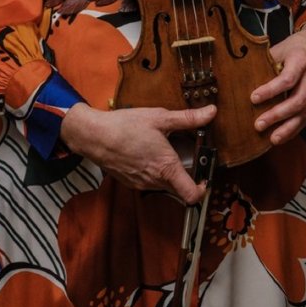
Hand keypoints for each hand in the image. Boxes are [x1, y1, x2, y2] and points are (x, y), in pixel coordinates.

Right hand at [60, 102, 216, 203]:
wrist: (93, 136)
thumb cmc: (125, 126)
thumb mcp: (161, 118)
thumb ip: (189, 118)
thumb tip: (212, 112)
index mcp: (166, 167)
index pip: (191, 195)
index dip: (203, 190)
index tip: (205, 177)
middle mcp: (154, 181)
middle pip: (179, 190)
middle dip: (188, 176)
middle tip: (189, 157)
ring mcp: (141, 184)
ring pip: (165, 186)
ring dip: (171, 174)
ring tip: (168, 152)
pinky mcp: (130, 183)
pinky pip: (150, 183)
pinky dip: (156, 174)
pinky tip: (151, 155)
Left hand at [250, 21, 305, 145]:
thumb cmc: (298, 47)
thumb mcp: (282, 47)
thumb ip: (267, 61)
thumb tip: (243, 74)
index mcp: (301, 61)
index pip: (287, 79)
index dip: (271, 90)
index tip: (253, 98)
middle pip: (297, 100)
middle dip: (277, 115)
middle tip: (258, 124)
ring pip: (303, 113)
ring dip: (287, 128)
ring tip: (272, 138)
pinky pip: (305, 118)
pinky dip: (293, 130)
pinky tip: (280, 137)